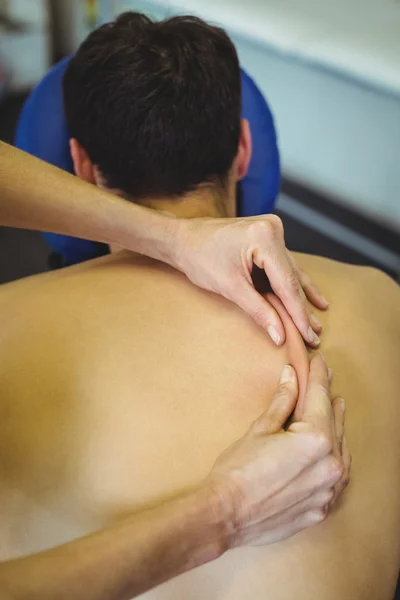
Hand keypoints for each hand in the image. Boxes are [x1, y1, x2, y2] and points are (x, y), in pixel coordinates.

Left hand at [174, 215, 327, 345]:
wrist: (183, 240)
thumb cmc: (200, 259)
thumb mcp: (230, 288)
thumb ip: (258, 311)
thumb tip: (279, 335)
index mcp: (265, 238)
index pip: (287, 283)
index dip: (298, 313)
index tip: (309, 336)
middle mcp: (273, 230)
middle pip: (291, 278)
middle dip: (302, 308)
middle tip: (315, 335)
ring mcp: (272, 231)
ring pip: (290, 272)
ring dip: (300, 298)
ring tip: (316, 322)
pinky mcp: (268, 236)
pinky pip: (283, 265)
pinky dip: (291, 284)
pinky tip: (310, 297)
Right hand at [206, 355, 350, 547]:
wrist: (226, 515)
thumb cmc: (238, 470)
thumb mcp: (260, 429)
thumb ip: (282, 401)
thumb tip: (291, 376)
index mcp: (315, 440)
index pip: (320, 398)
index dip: (318, 376)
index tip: (319, 362)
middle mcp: (330, 465)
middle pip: (334, 424)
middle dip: (328, 400)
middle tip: (325, 379)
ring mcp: (328, 489)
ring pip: (340, 451)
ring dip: (336, 430)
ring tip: (335, 410)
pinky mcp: (321, 507)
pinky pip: (336, 478)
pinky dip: (334, 460)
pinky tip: (330, 452)